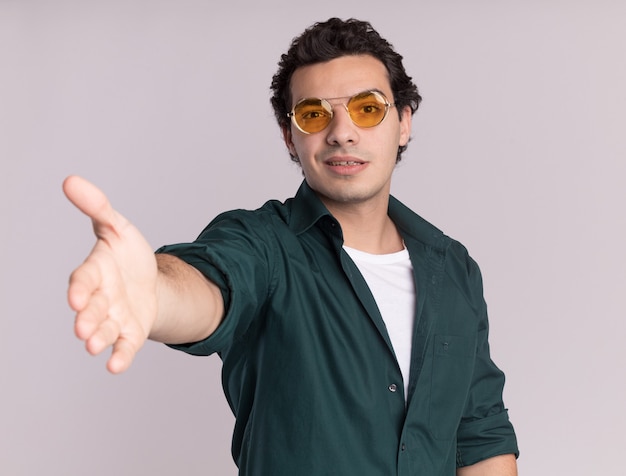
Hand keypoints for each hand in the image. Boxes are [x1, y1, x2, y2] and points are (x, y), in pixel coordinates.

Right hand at [63, 176, 157, 372]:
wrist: (149, 280)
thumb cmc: (126, 255)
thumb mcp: (117, 227)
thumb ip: (97, 207)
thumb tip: (70, 180)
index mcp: (95, 272)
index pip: (83, 280)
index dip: (80, 289)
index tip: (77, 297)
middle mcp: (100, 299)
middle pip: (91, 310)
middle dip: (87, 319)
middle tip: (82, 330)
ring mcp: (114, 318)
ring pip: (103, 332)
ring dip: (98, 339)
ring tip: (94, 347)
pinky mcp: (130, 333)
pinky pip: (124, 347)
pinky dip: (119, 358)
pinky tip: (115, 367)